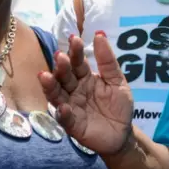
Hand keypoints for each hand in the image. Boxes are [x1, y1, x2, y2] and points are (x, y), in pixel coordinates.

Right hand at [38, 33, 134, 156]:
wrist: (123, 133)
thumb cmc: (118, 105)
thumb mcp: (117, 81)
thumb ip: (108, 61)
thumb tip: (100, 34)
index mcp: (85, 78)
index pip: (78, 63)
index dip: (75, 52)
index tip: (74, 39)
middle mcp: (74, 91)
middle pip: (64, 77)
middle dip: (61, 67)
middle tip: (59, 56)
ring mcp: (71, 108)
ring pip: (57, 96)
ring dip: (51, 87)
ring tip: (45, 76)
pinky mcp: (73, 126)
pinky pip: (65, 119)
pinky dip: (63, 113)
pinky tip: (63, 107)